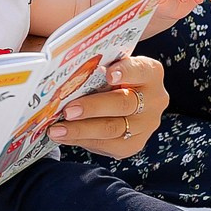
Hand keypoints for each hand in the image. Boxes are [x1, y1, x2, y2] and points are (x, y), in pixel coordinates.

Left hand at [49, 55, 166, 158]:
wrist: (119, 99)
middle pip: (123, 103)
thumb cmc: (108, 77)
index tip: (108, 74)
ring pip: (113, 129)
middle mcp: (154, 99)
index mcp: (150, 73)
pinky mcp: (134, 144)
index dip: (125, 72)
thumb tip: (65, 74)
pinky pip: (107, 145)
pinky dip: (81, 140)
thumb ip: (96, 66)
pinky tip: (64, 136)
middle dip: (92, 108)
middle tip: (68, 110)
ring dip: (81, 130)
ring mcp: (146, 125)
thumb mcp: (107, 65)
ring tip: (57, 129)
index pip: (139, 70)